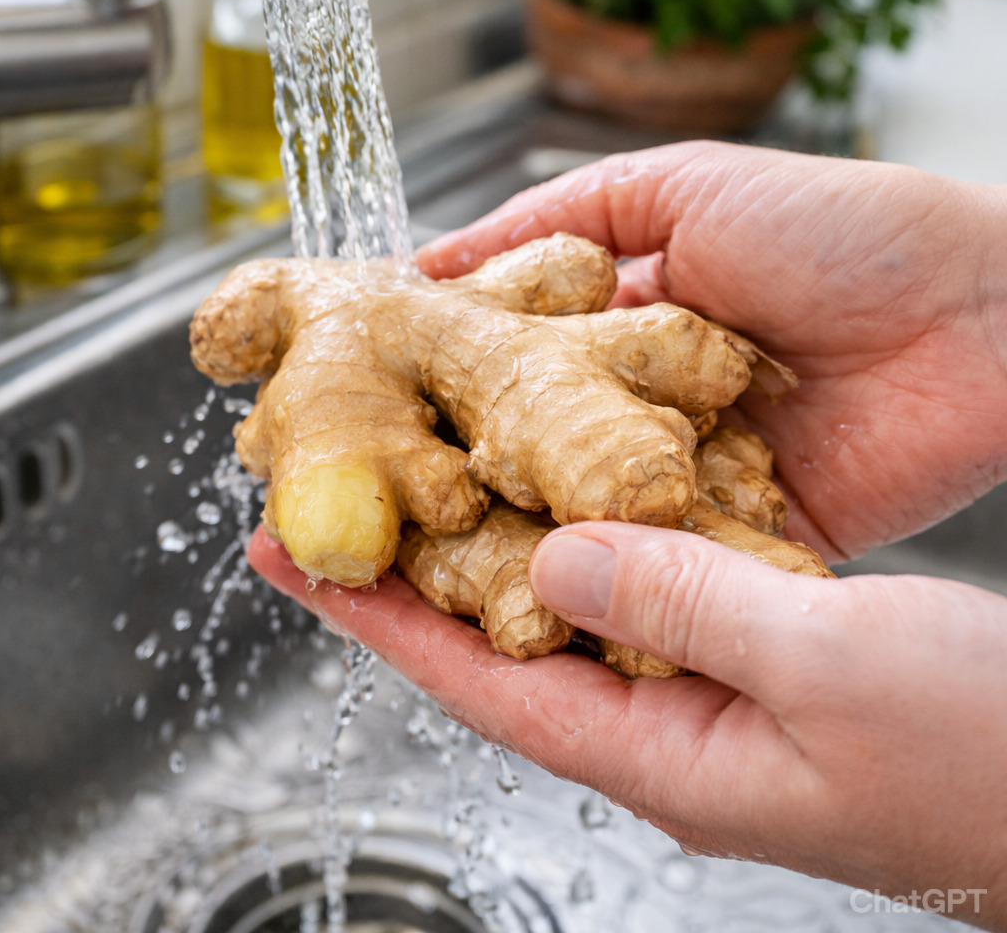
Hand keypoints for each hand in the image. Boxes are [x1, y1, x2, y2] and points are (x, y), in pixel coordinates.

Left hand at [249, 522, 1006, 929]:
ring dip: (492, 541)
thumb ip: (683, 605)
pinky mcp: (745, 644)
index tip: (291, 557)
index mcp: (663, 754)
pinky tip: (564, 479)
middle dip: (414, 573)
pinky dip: (588, 526)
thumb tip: (559, 559)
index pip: (477, 681)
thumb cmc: (980, 754)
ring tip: (423, 474)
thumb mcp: (827, 669)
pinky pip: (637, 580)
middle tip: (340, 498)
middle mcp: (664, 721)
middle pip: (502, 642)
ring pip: (566, 603)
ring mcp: (703, 684)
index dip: (375, 618)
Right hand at [420, 142, 1006, 560]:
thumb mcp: (682, 184)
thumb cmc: (841, 230)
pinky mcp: (744, 544)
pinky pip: (671, 575)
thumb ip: (556, 217)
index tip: (359, 430)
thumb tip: (427, 259)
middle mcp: (640, 414)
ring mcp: (688, 484)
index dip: (433, 402)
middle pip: (532, 463)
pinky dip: (621, 589)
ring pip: (588, 526)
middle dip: (458, 494)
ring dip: (524, 549)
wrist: (981, 317)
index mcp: (617, 335)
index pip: (502, 378)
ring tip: (428, 578)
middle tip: (370, 523)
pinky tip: (545, 604)